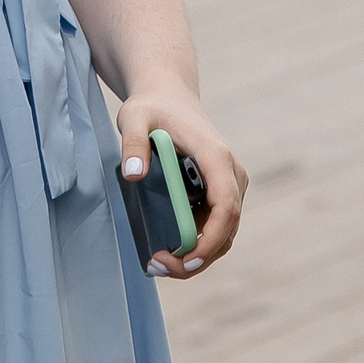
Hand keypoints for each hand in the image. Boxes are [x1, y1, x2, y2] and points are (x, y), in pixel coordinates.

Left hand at [116, 89, 245, 277]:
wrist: (168, 96)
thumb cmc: (152, 107)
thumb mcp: (134, 117)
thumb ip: (133, 142)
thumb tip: (133, 173)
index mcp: (216, 157)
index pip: (226, 207)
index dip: (210, 240)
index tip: (185, 260)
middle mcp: (231, 174)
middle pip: (226, 229)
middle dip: (197, 258)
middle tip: (157, 266)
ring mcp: (229, 185)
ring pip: (223, 234)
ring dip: (196, 256)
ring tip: (157, 262)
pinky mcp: (220, 193)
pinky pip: (214, 227)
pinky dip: (195, 245)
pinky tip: (166, 249)